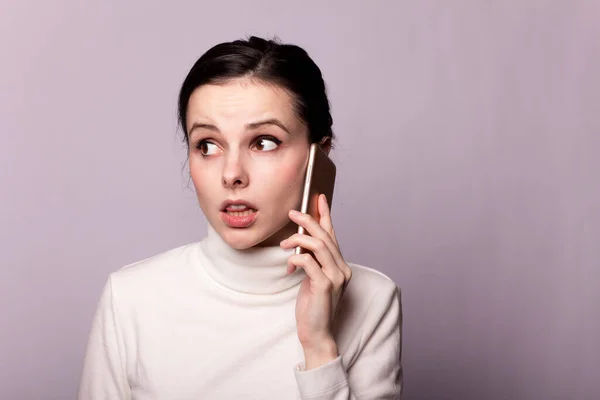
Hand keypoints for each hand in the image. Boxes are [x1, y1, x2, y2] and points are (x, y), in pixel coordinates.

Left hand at [279, 194, 352, 368]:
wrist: (316, 334)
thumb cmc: (313, 307)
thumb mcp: (312, 279)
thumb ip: (312, 261)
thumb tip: (300, 242)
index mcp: (340, 266)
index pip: (333, 235)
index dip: (325, 216)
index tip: (318, 198)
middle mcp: (342, 269)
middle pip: (325, 236)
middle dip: (308, 221)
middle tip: (292, 213)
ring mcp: (336, 277)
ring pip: (319, 245)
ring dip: (298, 239)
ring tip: (283, 244)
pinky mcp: (325, 285)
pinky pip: (308, 261)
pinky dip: (296, 258)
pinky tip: (289, 266)